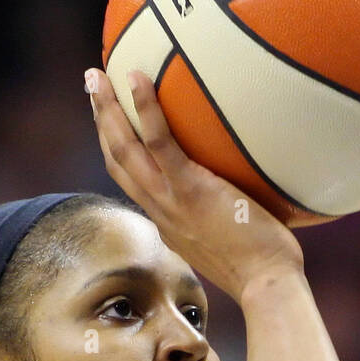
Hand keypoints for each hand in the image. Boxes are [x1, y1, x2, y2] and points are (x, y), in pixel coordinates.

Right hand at [84, 67, 304, 301]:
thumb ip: (225, 218)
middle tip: (93, 85)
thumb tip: (246, 193)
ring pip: (125, 150)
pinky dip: (145, 108)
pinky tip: (138, 77)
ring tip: (96, 75)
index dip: (118, 150)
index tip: (111, 124)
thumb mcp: (231, 242)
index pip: (133, 181)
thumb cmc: (264, 268)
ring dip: (106, 110)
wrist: (266, 285)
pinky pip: (160, 142)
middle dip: (101, 121)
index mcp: (168, 221)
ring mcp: (171, 201)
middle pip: (117, 160)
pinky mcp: (190, 190)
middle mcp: (161, 210)